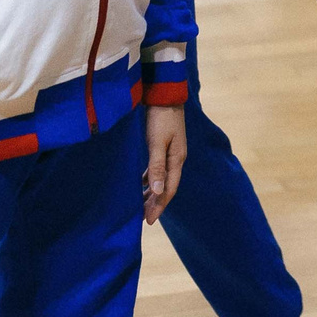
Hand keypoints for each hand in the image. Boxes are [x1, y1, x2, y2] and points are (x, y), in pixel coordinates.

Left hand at [142, 104, 186, 222]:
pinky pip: (156, 169)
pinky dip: (148, 180)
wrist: (164, 94)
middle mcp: (176, 158)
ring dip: (151, 193)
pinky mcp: (163, 146)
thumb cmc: (160, 117)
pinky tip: (140, 184)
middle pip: (166, 187)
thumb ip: (156, 167)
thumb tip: (157, 192)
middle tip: (143, 220)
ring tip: (139, 206)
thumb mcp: (157, 142)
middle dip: (155, 203)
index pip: (169, 189)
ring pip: (161, 179)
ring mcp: (170, 152)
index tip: (149, 221)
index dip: (159, 206)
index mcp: (177, 159)